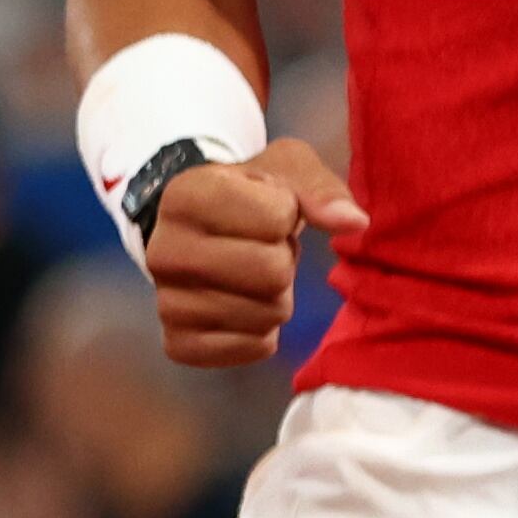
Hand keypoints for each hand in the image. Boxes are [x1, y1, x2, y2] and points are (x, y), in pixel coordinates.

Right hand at [141, 140, 365, 368]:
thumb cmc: (249, 195)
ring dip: (276, 297)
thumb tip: (355, 222)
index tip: (266, 209)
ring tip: (251, 275)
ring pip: (265, 315)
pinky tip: (243, 305)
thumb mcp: (283, 169)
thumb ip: (320, 188)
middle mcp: (162, 251)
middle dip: (283, 261)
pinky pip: (252, 348)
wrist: (199, 230)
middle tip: (263, 248)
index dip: (285, 214)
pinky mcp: (178, 343)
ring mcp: (166, 301)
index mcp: (185, 196)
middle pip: (271, 273)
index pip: (276, 219)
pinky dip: (263, 331)